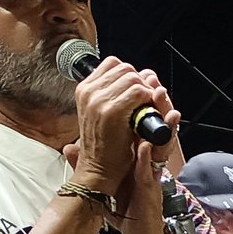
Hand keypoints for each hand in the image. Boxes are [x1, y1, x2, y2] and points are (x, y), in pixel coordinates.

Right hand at [69, 56, 171, 193]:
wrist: (98, 169)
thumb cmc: (103, 145)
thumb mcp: (100, 113)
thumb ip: (114, 92)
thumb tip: (141, 74)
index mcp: (84, 90)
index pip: (112, 64)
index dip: (128, 74)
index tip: (135, 90)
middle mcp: (89, 91)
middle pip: (125, 68)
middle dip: (140, 81)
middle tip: (145, 100)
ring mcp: (99, 100)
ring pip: (133, 78)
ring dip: (146, 91)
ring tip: (146, 109)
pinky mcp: (112, 111)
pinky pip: (138, 92)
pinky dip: (148, 99)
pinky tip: (147, 114)